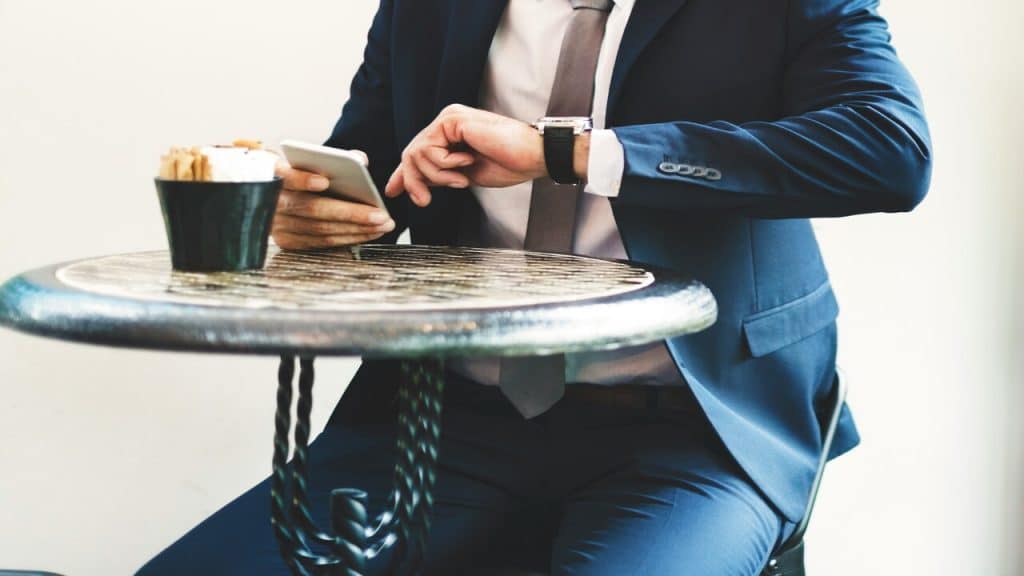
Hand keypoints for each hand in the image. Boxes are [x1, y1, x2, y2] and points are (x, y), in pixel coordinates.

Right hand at [271, 162, 395, 249]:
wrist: (274, 193)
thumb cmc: (300, 173)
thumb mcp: (308, 160)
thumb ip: (334, 158)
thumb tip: (360, 160)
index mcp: (274, 174)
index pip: (286, 176)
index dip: (303, 179)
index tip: (324, 181)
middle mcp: (273, 201)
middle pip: (312, 209)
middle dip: (351, 213)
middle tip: (380, 215)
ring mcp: (279, 224)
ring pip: (320, 229)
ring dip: (356, 229)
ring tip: (382, 225)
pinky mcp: (287, 241)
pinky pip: (321, 242)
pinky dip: (347, 238)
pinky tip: (368, 233)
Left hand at [384, 105, 550, 206]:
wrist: (531, 157)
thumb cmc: (508, 165)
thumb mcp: (464, 176)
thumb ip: (440, 176)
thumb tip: (417, 185)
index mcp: (450, 134)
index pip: (418, 152)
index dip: (402, 174)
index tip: (392, 191)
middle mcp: (447, 123)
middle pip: (411, 154)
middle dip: (413, 181)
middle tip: (424, 200)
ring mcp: (449, 119)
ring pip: (416, 153)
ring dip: (437, 175)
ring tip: (461, 180)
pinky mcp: (452, 120)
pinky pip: (430, 149)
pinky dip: (445, 165)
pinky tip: (467, 162)